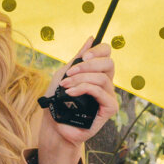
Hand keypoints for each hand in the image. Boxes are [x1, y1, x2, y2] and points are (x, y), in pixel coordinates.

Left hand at [37, 38, 118, 163]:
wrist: (54, 124)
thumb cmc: (59, 101)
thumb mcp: (65, 74)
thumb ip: (78, 59)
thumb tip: (91, 38)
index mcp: (97, 73)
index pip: (107, 55)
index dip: (98, 50)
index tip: (83, 56)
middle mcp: (106, 83)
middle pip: (109, 63)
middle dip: (89, 64)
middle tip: (71, 71)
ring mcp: (108, 96)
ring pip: (102, 78)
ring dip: (81, 79)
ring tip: (66, 85)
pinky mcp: (109, 108)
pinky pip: (100, 92)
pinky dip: (84, 89)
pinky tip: (71, 93)